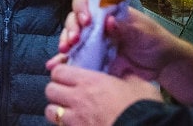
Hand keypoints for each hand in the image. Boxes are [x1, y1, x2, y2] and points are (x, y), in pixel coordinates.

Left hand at [44, 65, 160, 124]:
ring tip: (69, 112)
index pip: (58, 71)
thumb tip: (125, 73)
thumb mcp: (138, 84)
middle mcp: (77, 98)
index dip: (62, 74)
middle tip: (68, 95)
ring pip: (50, 111)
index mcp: (89, 81)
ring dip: (57, 110)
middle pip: (49, 90)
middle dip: (56, 91)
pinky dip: (64, 125)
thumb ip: (126, 76)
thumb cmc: (142, 107)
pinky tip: (76, 124)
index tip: (69, 78)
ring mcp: (75, 119)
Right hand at [46, 0, 165, 80]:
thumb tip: (109, 21)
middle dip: (71, 27)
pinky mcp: (91, 57)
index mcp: (107, 11)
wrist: (162, 65)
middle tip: (74, 40)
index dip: (82, 8)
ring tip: (65, 50)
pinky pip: (74, 57)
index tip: (86, 20)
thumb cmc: (154, 41)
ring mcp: (92, 41)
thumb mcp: (143, 33)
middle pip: (74, 18)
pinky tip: (54, 64)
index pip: (87, 1)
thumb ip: (126, 27)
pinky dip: (62, 60)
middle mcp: (96, 23)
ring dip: (65, 41)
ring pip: (70, 36)